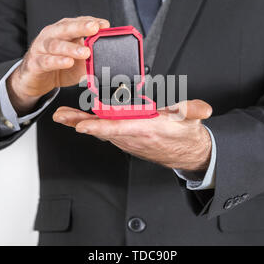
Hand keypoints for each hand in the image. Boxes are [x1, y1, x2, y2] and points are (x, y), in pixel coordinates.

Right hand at [7, 16, 109, 114]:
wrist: (33, 80)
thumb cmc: (57, 66)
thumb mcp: (77, 60)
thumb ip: (90, 57)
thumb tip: (110, 59)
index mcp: (63, 31)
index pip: (78, 22)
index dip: (91, 22)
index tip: (105, 24)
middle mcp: (51, 35)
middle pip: (66, 28)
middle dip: (81, 27)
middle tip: (94, 28)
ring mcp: (41, 48)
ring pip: (55, 44)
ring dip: (71, 48)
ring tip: (85, 52)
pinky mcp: (34, 63)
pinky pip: (46, 61)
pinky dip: (57, 61)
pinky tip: (68, 62)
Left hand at [52, 100, 212, 170]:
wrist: (188, 153)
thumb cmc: (186, 136)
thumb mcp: (193, 120)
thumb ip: (194, 112)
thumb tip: (202, 109)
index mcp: (147, 130)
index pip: (120, 128)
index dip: (100, 126)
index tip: (82, 125)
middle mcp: (134, 137)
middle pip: (103, 129)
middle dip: (80, 123)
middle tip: (60, 116)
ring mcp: (129, 140)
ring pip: (102, 131)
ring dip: (81, 123)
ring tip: (63, 115)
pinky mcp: (128, 140)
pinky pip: (107, 132)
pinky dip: (92, 126)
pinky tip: (80, 120)